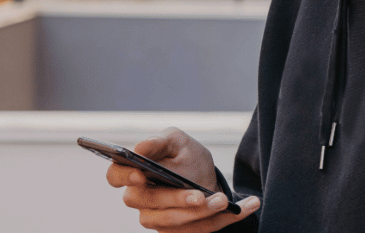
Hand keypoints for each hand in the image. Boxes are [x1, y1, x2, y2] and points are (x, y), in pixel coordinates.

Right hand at [106, 127, 259, 231]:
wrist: (207, 176)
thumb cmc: (186, 156)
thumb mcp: (178, 141)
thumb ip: (159, 141)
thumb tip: (141, 147)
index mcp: (134, 172)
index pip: (115, 175)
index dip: (124, 176)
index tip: (141, 174)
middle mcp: (141, 199)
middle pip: (151, 203)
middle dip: (177, 200)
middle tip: (200, 195)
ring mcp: (157, 219)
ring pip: (175, 221)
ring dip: (202, 213)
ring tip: (224, 201)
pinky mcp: (178, 231)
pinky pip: (199, 230)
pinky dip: (224, 219)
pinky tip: (249, 206)